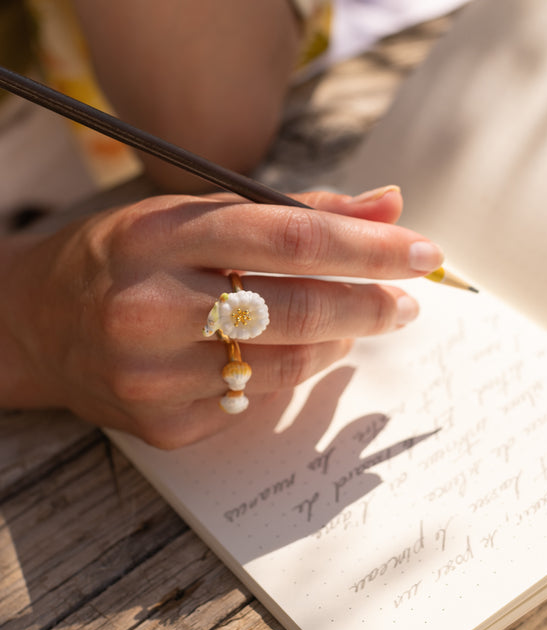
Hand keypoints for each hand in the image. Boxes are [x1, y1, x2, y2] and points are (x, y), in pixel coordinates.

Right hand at [0, 187, 442, 447]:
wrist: (37, 324)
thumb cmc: (128, 257)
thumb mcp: (196, 215)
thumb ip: (295, 212)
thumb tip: (390, 205)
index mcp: (160, 235)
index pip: (290, 239)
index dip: (369, 248)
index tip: (424, 253)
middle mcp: (150, 306)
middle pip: (296, 309)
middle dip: (370, 305)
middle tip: (407, 300)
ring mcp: (151, 374)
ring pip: (283, 365)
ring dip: (338, 345)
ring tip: (356, 325)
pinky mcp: (160, 424)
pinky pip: (251, 404)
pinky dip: (288, 378)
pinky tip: (292, 356)